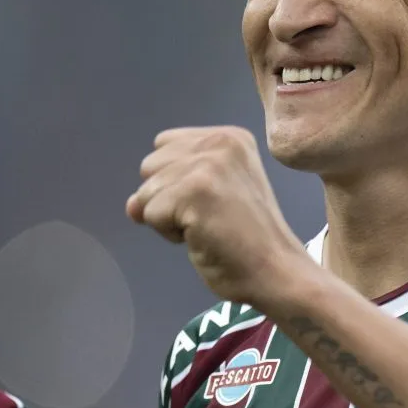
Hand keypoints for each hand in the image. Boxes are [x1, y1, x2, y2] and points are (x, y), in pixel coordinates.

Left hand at [126, 127, 306, 305]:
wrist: (275, 270)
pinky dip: (169, 234)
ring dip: (168, 218)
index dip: (176, 180)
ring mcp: (208, 165)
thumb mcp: (214, 194)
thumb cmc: (248, 239)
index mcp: (229, 137)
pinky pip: (150, 214)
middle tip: (210, 216)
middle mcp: (220, 142)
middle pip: (150, 165)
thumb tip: (132, 205)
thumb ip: (172, 185)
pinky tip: (203, 237)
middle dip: (167, 197)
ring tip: (207, 226)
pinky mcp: (194, 192)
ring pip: (146, 192)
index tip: (211, 200)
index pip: (164, 146)